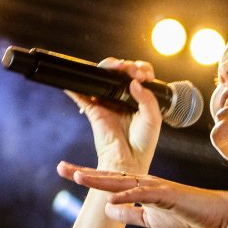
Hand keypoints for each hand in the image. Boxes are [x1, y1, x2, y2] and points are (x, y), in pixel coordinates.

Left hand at [57, 163, 227, 227]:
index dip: (87, 178)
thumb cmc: (186, 215)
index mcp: (139, 187)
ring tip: (78, 178)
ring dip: (100, 180)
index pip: (108, 182)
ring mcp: (156, 186)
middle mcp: (144, 182)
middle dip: (84, 173)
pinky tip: (110, 198)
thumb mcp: (150, 219)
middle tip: (60, 167)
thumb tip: (107, 210)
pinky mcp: (168, 194)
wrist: (215, 214)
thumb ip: (130, 214)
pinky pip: (144, 195)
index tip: (66, 172)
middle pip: (109, 176)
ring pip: (123, 181)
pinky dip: (127, 197)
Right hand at [66, 58, 162, 172]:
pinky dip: (75, 86)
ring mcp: (106, 102)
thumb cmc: (143, 143)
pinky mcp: (93, 110)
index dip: (140, 69)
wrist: (129, 161)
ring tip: (116, 67)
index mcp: (138, 97)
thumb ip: (147, 99)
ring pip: (102, 78)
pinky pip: (81, 95)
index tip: (144, 75)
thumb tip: (134, 82)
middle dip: (125, 65)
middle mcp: (122, 97)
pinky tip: (74, 78)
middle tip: (131, 71)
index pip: (137, 75)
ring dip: (107, 67)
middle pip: (118, 72)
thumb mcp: (153, 118)